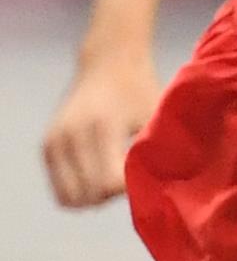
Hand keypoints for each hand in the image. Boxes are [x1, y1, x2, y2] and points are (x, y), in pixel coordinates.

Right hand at [40, 50, 152, 208]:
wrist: (107, 62)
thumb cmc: (139, 89)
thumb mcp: (155, 115)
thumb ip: (158, 150)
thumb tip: (165, 189)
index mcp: (102, 127)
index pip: (108, 183)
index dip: (129, 189)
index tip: (143, 175)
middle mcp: (71, 136)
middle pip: (89, 195)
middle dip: (112, 196)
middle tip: (130, 178)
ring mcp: (55, 142)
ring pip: (71, 198)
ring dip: (95, 198)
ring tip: (114, 177)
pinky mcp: (47, 147)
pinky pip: (60, 189)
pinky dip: (80, 191)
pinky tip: (100, 176)